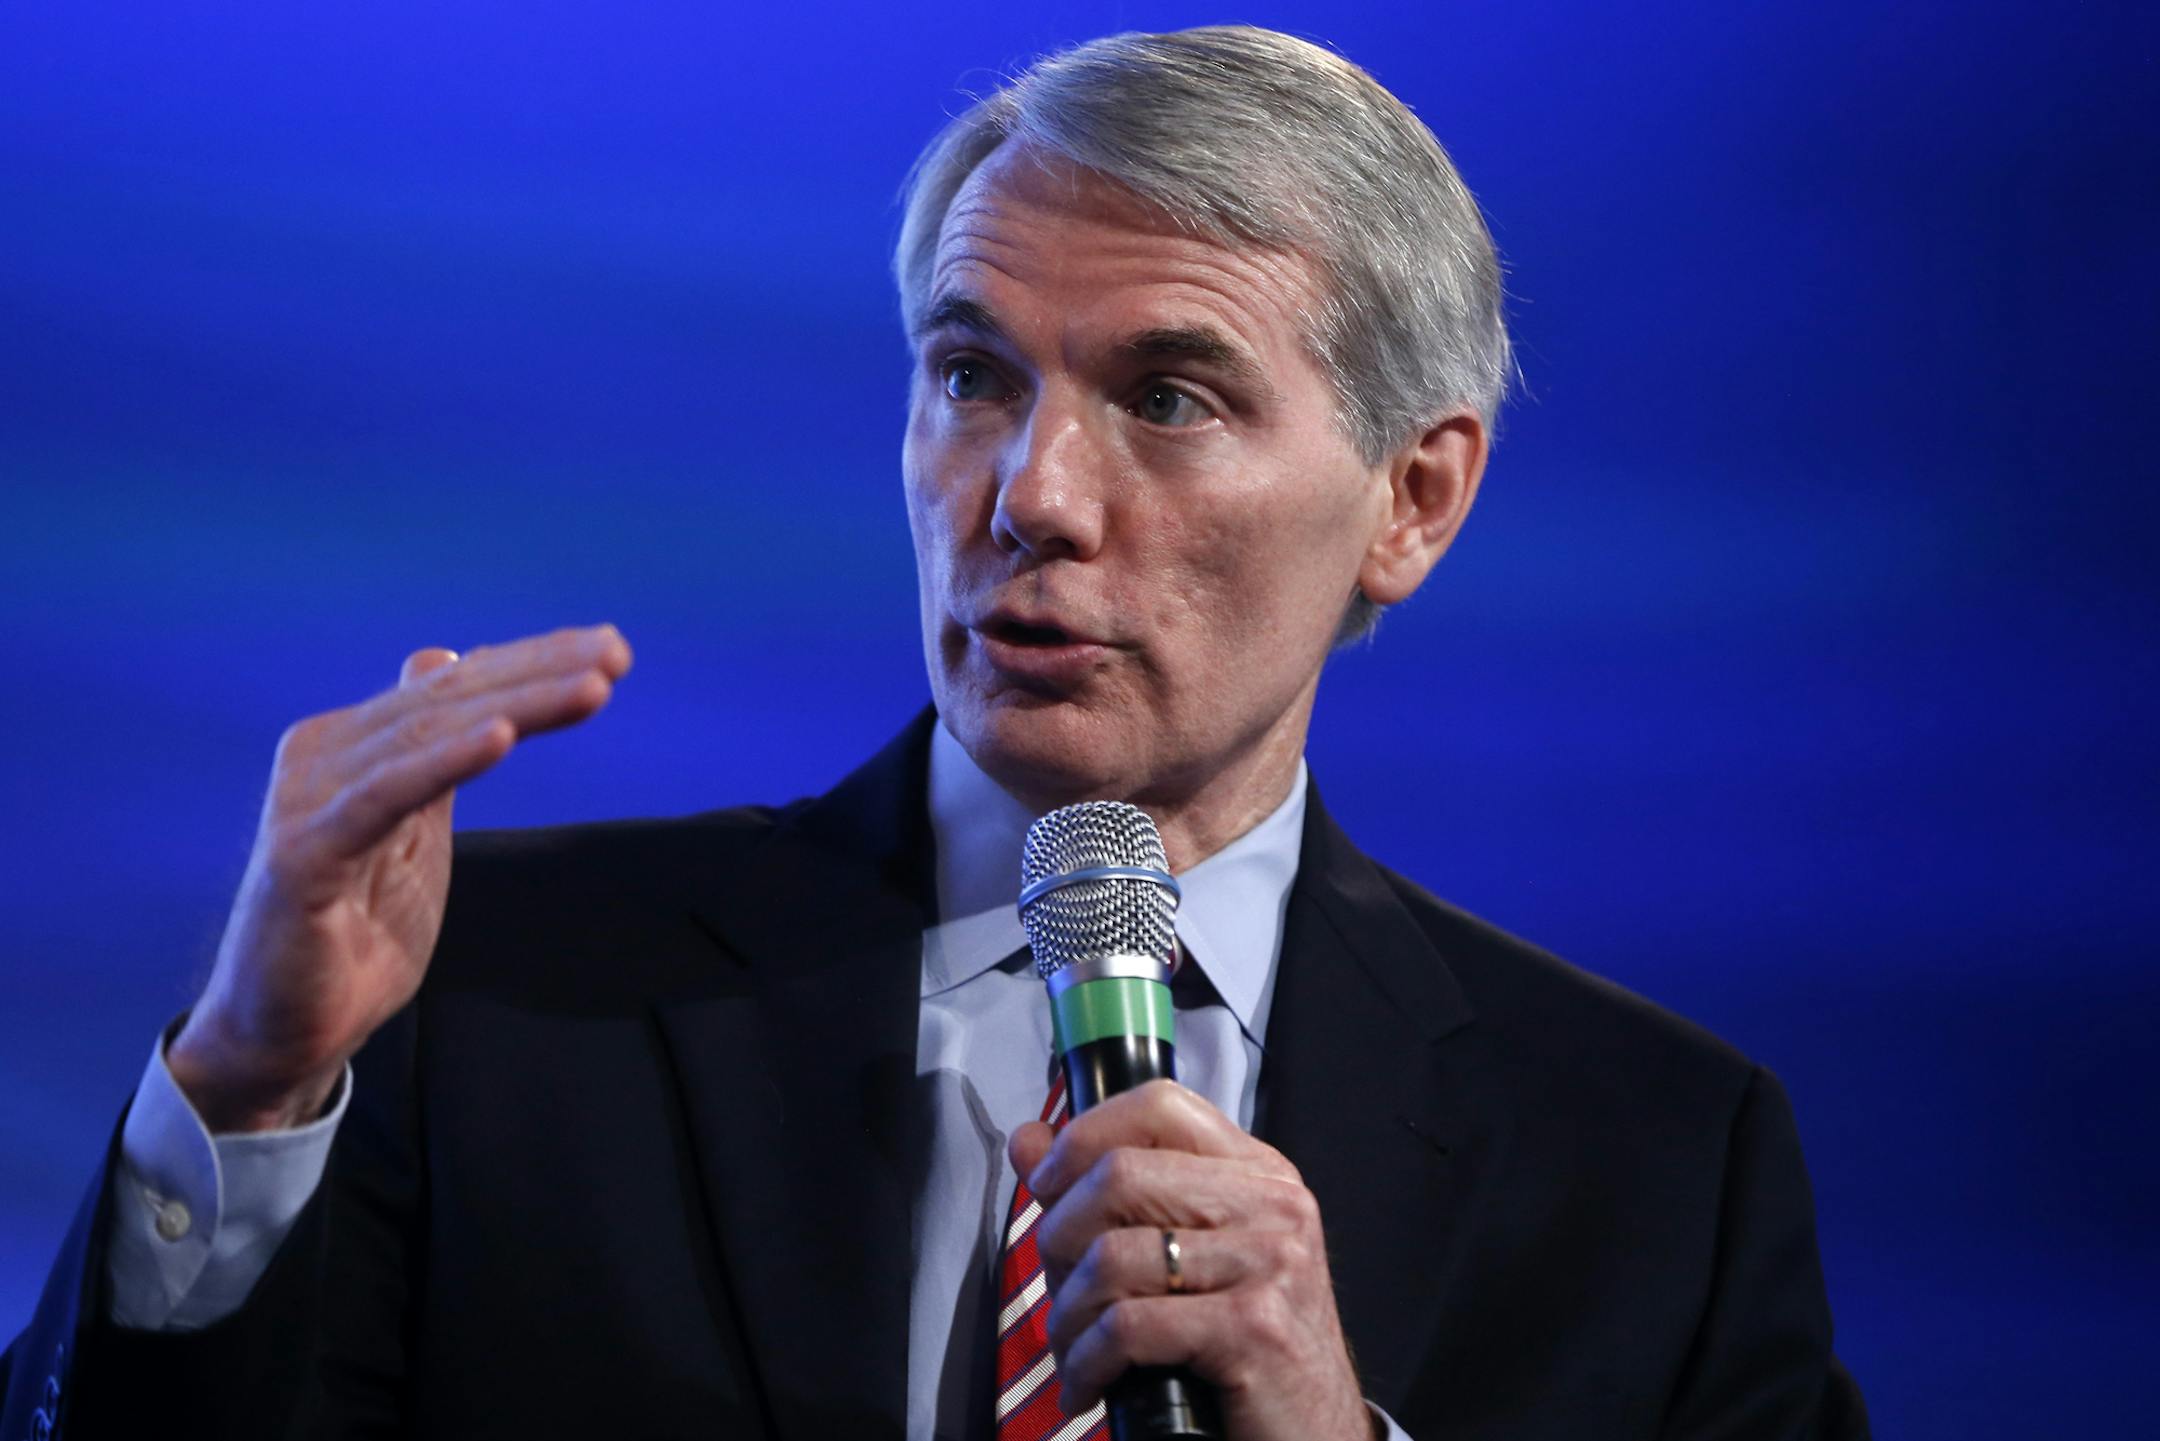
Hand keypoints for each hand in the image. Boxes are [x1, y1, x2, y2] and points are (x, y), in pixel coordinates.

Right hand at [167, 624, 632, 1131]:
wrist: (285, 1029)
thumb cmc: (353, 928)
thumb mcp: (412, 824)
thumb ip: (431, 750)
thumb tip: (445, 660)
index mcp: (356, 745)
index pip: (457, 687)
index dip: (534, 661)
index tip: (613, 646)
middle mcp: (326, 755)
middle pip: (449, 700)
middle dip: (540, 672)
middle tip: (617, 652)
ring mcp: (310, 800)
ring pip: (428, 735)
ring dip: (516, 705)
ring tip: (591, 687)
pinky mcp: (303, 855)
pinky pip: (386, 796)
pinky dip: (446, 762)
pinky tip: (502, 736)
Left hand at [1008, 1079, 1375, 1440]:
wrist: (1315, 1433)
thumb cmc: (1245, 1345)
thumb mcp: (1188, 1256)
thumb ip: (1111, 1194)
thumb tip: (1029, 1140)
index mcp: (1257, 1172)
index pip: (1158, 1105)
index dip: (1083, 1136)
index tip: (1047, 1184)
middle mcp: (1272, 1203)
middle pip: (1120, 1175)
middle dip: (1060, 1238)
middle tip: (1057, 1287)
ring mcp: (1270, 1261)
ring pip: (1113, 1255)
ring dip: (1067, 1314)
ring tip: (1071, 1348)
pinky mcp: (1253, 1327)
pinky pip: (1129, 1326)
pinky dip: (1087, 1361)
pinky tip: (1089, 1384)